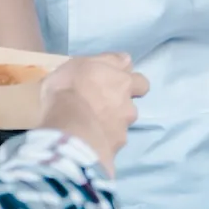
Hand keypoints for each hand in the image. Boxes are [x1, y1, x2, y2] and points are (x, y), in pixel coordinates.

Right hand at [38, 53, 149, 176]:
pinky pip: (109, 143)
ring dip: (110, 125)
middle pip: (131, 106)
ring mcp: (122, 129)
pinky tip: (87, 141)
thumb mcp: (81, 63)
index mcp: (122, 82)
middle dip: (121, 106)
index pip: (140, 81)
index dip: (129, 83)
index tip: (115, 84)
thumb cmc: (68, 90)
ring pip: (121, 125)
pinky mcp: (114, 148)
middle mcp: (128, 105)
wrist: (68, 130)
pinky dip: (101, 141)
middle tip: (101, 107)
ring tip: (90, 126)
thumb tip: (126, 60)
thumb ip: (107, 61)